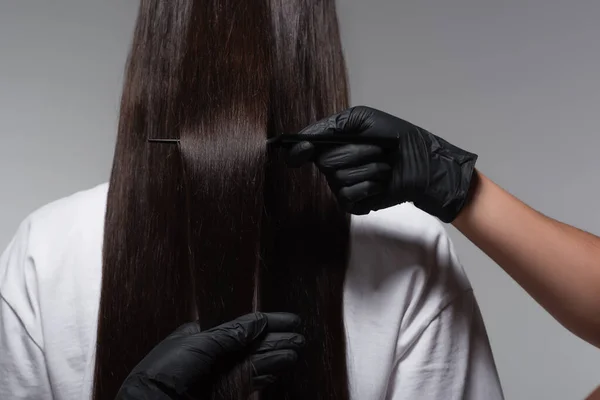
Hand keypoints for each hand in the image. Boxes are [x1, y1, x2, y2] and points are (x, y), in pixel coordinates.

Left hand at [115, 312, 303, 399]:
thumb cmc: (164, 372)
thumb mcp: (198, 344)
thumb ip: (230, 333)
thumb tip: (257, 321)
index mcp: (200, 336)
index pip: (240, 325)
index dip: (265, 321)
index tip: (288, 320)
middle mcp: (212, 354)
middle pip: (251, 344)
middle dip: (275, 340)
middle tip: (299, 337)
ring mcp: (219, 375)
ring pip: (254, 362)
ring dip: (276, 356)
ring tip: (296, 350)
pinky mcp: (224, 393)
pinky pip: (250, 381)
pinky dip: (267, 374)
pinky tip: (281, 367)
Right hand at [287, 106, 477, 221]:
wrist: (423, 162)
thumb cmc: (395, 136)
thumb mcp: (363, 119)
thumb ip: (332, 125)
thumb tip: (301, 139)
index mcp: (332, 143)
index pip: (303, 149)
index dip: (298, 151)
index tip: (302, 151)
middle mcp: (333, 165)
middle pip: (325, 162)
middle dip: (356, 153)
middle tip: (377, 150)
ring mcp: (341, 185)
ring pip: (339, 179)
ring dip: (368, 169)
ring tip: (384, 166)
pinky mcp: (353, 203)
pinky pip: (347, 195)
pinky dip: (368, 186)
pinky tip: (381, 183)